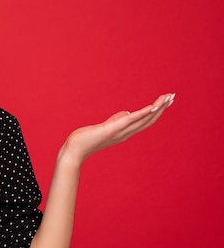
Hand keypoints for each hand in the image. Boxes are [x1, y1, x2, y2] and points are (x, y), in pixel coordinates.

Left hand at [60, 93, 174, 164]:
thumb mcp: (104, 127)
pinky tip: (153, 107)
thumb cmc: (86, 139)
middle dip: (162, 108)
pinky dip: (143, 113)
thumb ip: (117, 120)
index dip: (156, 112)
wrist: (74, 151)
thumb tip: (128, 112)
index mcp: (124, 132)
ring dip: (157, 108)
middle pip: (149, 120)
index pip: (145, 121)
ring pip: (144, 119)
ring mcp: (120, 131)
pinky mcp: (113, 129)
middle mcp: (125, 133)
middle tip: (173, 97)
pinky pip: (131, 120)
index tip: (166, 101)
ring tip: (168, 98)